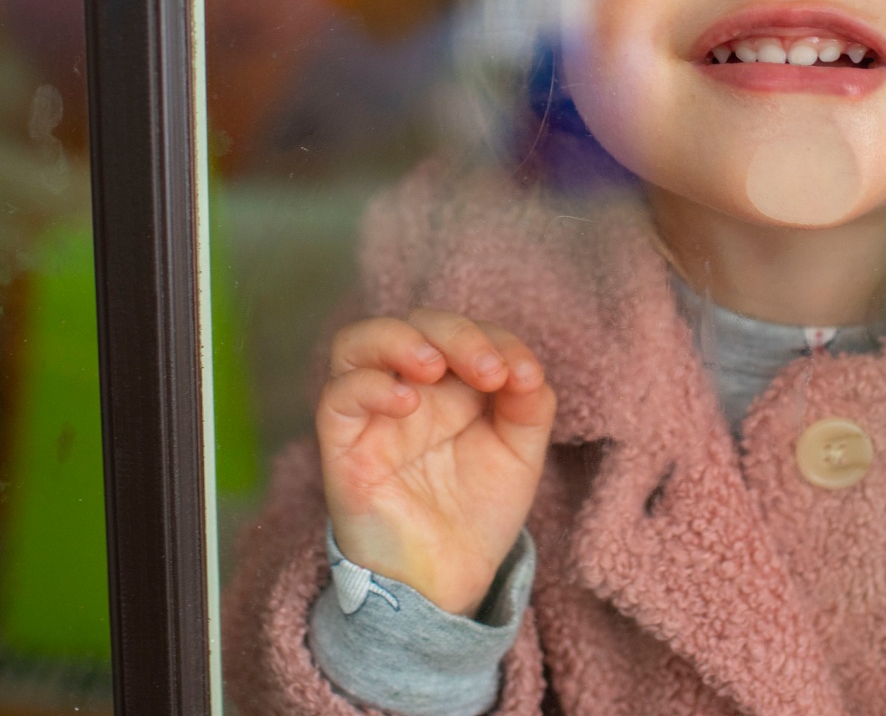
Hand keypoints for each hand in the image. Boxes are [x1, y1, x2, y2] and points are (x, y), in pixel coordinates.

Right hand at [317, 311, 555, 616]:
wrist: (450, 582)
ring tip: (434, 365)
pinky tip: (406, 403)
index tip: (525, 376)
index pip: (462, 330)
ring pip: (357, 342)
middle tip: (490, 372)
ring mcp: (372, 413)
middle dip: (457, 334)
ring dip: (399, 339)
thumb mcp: (520, 452)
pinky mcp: (343, 447)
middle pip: (415, 323)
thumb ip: (529, 405)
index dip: (495, 338)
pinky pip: (337, 397)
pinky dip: (369, 386)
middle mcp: (409, 387)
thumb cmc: (478, 510)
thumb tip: (525, 369)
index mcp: (450, 380)